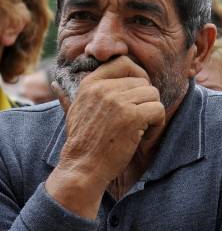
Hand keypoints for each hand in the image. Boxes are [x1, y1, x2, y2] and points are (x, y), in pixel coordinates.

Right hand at [45, 56, 164, 217]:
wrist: (83, 167)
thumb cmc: (83, 142)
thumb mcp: (74, 110)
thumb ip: (78, 94)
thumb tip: (53, 83)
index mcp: (91, 83)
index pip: (124, 62)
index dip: (137, 75)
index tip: (137, 93)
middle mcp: (104, 88)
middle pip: (143, 82)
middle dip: (145, 101)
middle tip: (137, 120)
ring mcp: (118, 101)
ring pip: (153, 94)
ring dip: (152, 113)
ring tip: (139, 129)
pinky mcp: (132, 116)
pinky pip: (159, 110)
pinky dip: (157, 124)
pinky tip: (144, 136)